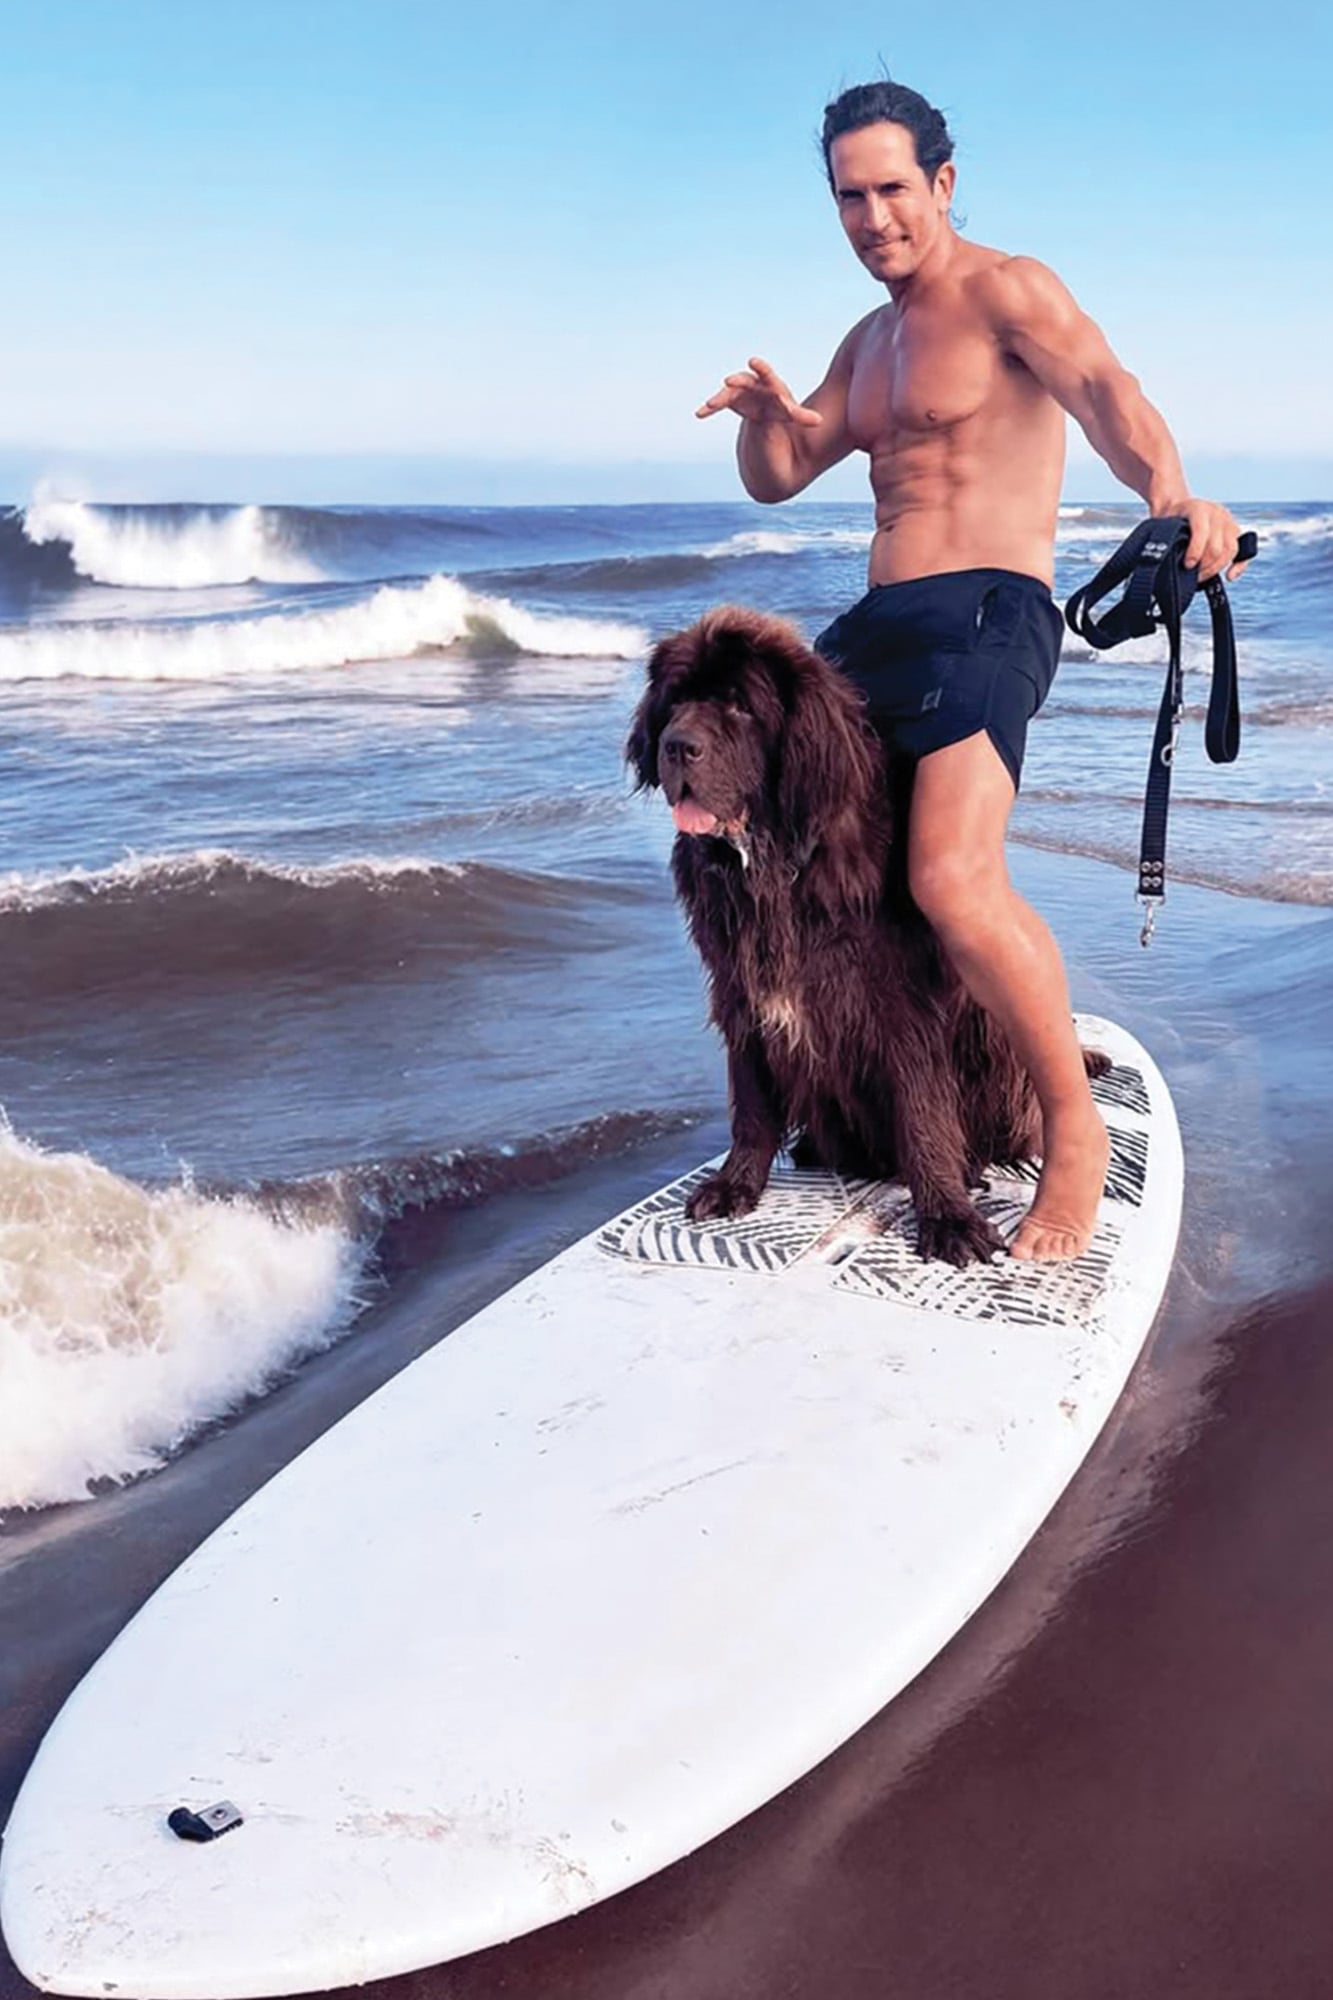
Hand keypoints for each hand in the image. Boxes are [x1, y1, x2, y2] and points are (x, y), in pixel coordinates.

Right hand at [695, 355, 822, 429]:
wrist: (776, 435)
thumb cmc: (787, 425)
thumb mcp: (793, 421)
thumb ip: (802, 418)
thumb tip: (820, 421)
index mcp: (775, 390)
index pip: (769, 377)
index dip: (762, 369)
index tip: (753, 362)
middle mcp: (759, 389)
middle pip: (747, 382)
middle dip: (738, 381)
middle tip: (728, 381)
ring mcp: (746, 396)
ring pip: (731, 393)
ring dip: (720, 398)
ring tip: (710, 404)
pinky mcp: (735, 404)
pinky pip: (722, 404)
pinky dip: (712, 408)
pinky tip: (699, 414)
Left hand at [1177, 498, 1250, 583]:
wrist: (1178, 507)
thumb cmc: (1170, 519)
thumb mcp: (1165, 524)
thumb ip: (1169, 539)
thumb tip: (1172, 562)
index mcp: (1198, 508)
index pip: (1202, 532)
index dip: (1195, 552)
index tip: (1187, 565)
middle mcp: (1217, 513)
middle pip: (1217, 546)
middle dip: (1204, 566)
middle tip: (1192, 575)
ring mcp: (1228, 521)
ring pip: (1231, 549)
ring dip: (1216, 568)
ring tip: (1202, 575)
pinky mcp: (1235, 531)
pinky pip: (1242, 550)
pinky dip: (1239, 565)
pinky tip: (1229, 575)